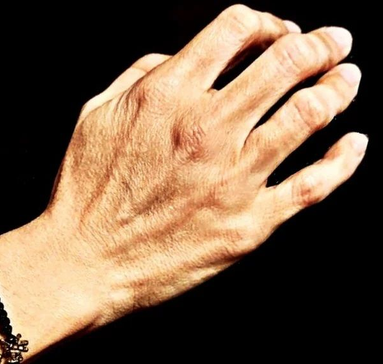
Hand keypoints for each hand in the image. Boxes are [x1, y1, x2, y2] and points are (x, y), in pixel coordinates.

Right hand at [42, 4, 365, 324]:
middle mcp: (208, 129)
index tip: (275, 34)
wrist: (83, 265)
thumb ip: (141, 75)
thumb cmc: (83, 193)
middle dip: (319, 44)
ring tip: (346, 80)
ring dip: (339, 88)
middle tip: (334, 43)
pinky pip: (314, 185)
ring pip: (310, 115)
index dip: (266, 22)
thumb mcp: (95, 116)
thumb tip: (182, 57)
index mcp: (168, 94)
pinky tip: (354, 145)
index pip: (238, 28)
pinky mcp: (248, 224)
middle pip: (288, 62)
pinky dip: (343, 160)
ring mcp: (233, 179)